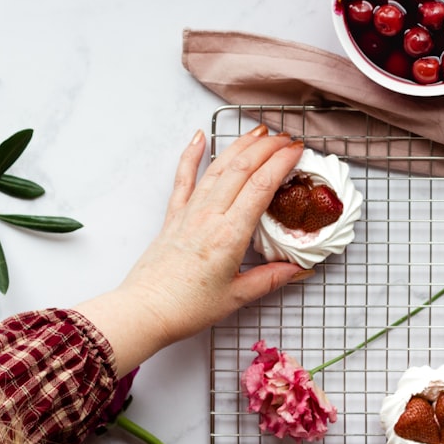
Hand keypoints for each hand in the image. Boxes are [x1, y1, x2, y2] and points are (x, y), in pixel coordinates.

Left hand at [77, 125, 309, 377]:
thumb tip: (299, 269)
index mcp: (230, 235)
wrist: (144, 311)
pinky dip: (190, 155)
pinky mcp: (173, 216)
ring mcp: (189, 212)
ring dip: (239, 145)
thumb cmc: (187, 308)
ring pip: (217, 168)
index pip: (260, 186)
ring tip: (258, 132)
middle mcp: (209, 216)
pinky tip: (199, 137)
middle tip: (287, 139)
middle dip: (267, 148)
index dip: (281, 163)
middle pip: (241, 169)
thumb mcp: (237, 297)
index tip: (298, 151)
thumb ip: (270, 279)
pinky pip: (183, 178)